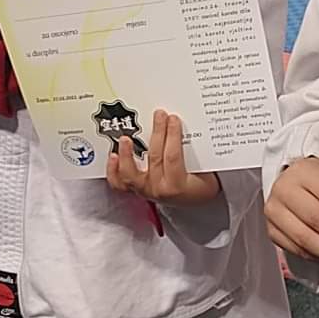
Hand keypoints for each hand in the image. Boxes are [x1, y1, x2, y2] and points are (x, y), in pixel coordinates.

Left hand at [106, 110, 220, 206]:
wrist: (193, 201)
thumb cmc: (199, 186)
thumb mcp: (206, 173)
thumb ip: (195, 154)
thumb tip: (188, 127)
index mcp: (177, 186)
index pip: (172, 157)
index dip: (172, 136)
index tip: (173, 120)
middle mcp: (158, 190)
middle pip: (154, 158)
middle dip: (158, 133)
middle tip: (159, 116)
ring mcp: (145, 191)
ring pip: (130, 173)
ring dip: (126, 154)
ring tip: (126, 139)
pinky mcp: (136, 190)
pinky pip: (120, 183)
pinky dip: (113, 170)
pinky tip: (113, 156)